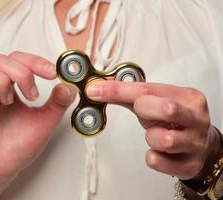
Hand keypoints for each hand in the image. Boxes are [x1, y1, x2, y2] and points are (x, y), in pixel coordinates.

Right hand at [0, 52, 75, 186]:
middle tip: (33, 95)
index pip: (18, 60)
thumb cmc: (20, 146)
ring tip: (11, 103)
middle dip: (21, 73)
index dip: (35, 61)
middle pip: (1, 60)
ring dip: (2, 82)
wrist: (4, 170)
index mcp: (11, 88)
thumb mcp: (45, 121)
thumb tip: (68, 86)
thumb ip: (57, 103)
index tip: (52, 73)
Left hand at [86, 81, 221, 179]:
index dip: (118, 90)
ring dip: (150, 137)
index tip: (96, 90)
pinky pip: (157, 161)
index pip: (148, 89)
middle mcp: (196, 119)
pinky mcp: (190, 165)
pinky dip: (152, 156)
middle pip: (167, 109)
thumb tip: (98, 89)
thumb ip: (128, 95)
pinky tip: (159, 152)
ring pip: (163, 139)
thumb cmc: (173, 121)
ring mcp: (195, 143)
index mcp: (187, 97)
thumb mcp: (155, 103)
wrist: (201, 147)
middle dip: (145, 110)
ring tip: (155, 135)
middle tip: (142, 112)